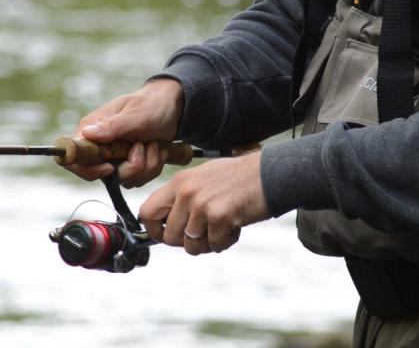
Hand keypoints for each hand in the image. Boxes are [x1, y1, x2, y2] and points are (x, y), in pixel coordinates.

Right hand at [67, 79, 182, 186]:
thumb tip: (86, 134)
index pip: (74, 159)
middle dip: (132, 165)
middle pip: (105, 176)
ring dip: (147, 164)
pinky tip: (157, 149)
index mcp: (91, 132)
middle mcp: (99, 148)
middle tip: (144, 144)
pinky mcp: (129, 166)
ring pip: (127, 180)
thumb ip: (112, 126)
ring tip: (153, 143)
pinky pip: (139, 180)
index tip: (110, 167)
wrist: (171, 109)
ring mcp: (115, 159)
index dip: (88, 170)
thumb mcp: (134, 114)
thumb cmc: (150, 105)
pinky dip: (153, 167)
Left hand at [139, 151, 270, 254]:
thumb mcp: (203, 178)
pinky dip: (225, 241)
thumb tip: (167, 224)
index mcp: (179, 182)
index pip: (147, 212)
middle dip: (186, 241)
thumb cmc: (240, 177)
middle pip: (169, 237)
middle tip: (204, 233)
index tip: (165, 235)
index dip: (154, 230)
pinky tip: (235, 226)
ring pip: (190, 245)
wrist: (271, 173)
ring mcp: (202, 205)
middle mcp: (186, 193)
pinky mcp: (219, 217)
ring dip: (208, 243)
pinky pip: (214, 245)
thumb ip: (183, 198)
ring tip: (222, 228)